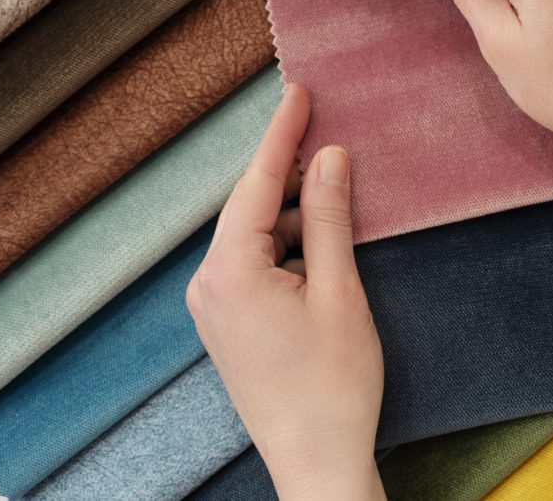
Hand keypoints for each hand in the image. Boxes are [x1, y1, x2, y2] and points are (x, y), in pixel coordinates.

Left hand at [186, 84, 384, 499]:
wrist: (316, 460)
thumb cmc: (332, 383)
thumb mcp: (339, 290)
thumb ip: (331, 218)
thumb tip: (330, 158)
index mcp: (229, 271)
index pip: (257, 184)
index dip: (281, 134)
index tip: (298, 92)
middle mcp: (209, 284)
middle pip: (254, 207)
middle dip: (294, 175)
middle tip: (335, 140)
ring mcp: (215, 307)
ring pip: (258, 236)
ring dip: (298, 216)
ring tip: (344, 202)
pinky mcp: (230, 323)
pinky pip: (257, 264)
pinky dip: (290, 247)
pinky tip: (325, 245)